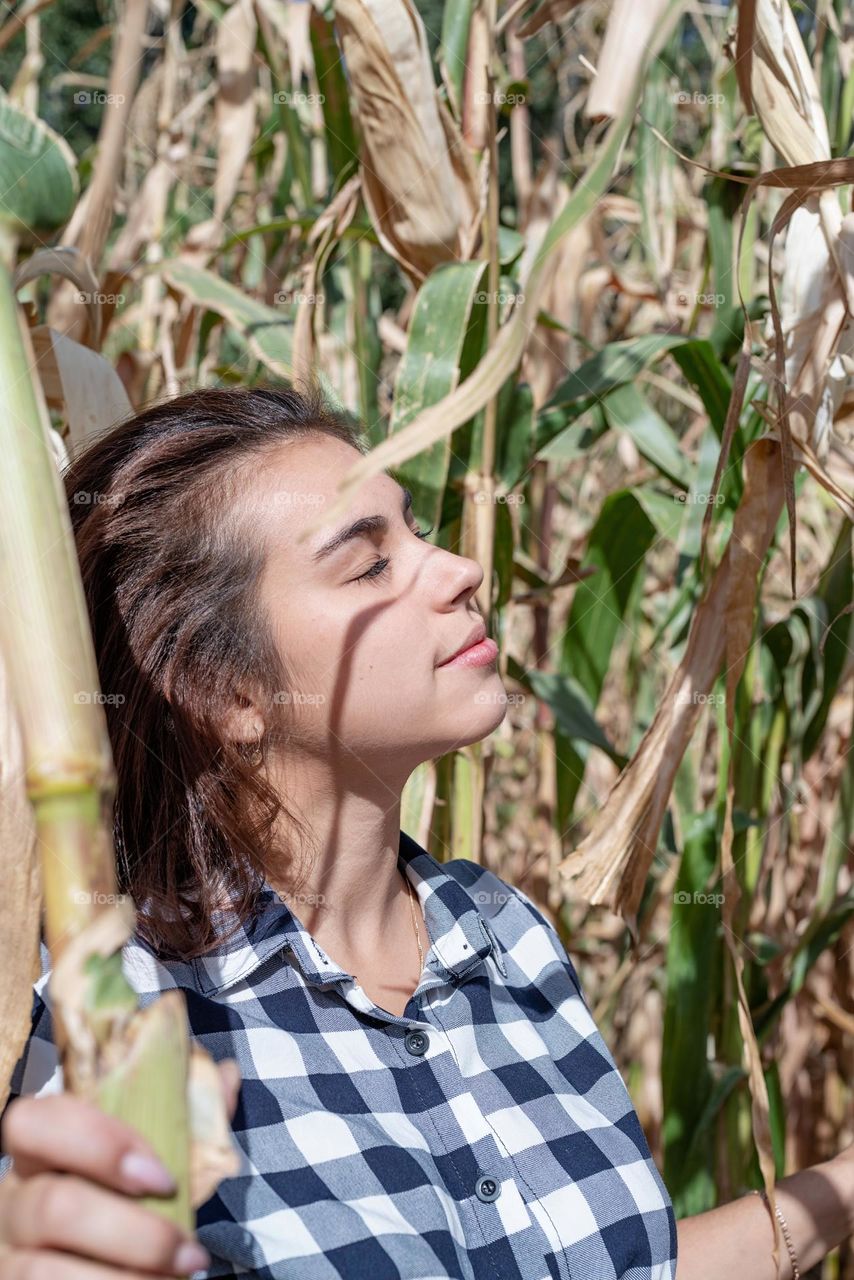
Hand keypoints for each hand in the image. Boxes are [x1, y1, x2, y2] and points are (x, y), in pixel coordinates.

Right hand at [0, 1058, 240, 1277]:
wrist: (110, 1257)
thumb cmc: (130, 1196)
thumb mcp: (152, 1153)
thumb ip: (188, 1113)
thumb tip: (228, 1075)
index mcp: (39, 1149)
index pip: (34, 1123)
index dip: (98, 1144)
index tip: (163, 1176)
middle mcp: (14, 1201)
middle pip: (53, 1207)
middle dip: (133, 1232)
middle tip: (187, 1249)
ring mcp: (11, 1255)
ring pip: (44, 1270)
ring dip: (124, 1279)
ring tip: (179, 1276)